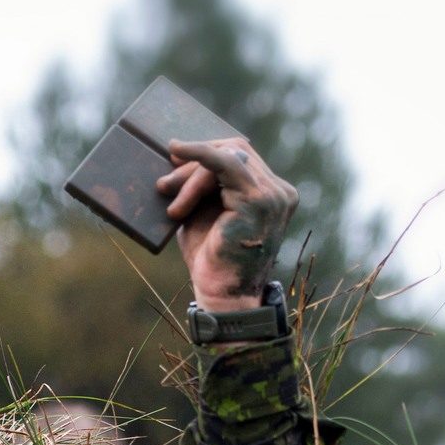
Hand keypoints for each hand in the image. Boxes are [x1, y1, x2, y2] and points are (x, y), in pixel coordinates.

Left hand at [157, 137, 297, 312]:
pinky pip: (224, 163)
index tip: (175, 159)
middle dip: (195, 164)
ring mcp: (273, 195)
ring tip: (166, 192)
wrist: (223, 296)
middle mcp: (280, 193)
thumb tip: (179, 155)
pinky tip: (177, 149)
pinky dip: (199, 154)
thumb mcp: (207, 212)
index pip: (242, 158)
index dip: (208, 153)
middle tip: (164, 183)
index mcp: (274, 195)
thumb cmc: (213, 260)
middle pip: (235, 152)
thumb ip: (206, 186)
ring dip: (191, 174)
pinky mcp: (258, 200)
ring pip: (226, 158)